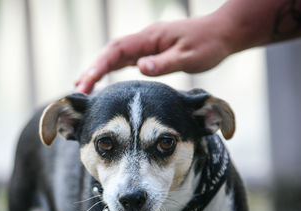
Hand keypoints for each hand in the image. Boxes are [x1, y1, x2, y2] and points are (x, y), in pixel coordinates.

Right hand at [75, 15, 234, 93]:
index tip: (86, 82)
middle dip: (93, 68)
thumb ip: (164, 63)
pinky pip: (126, 59)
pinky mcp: (151, 52)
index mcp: (150, 38)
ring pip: (116, 55)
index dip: (99, 65)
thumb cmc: (208, 45)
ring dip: (99, 68)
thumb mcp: (189, 57)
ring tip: (84, 85)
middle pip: (111, 52)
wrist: (221, 33)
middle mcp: (145, 40)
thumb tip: (139, 68)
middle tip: (79, 88)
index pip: (117, 50)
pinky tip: (105, 79)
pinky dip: (112, 69)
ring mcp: (147, 45)